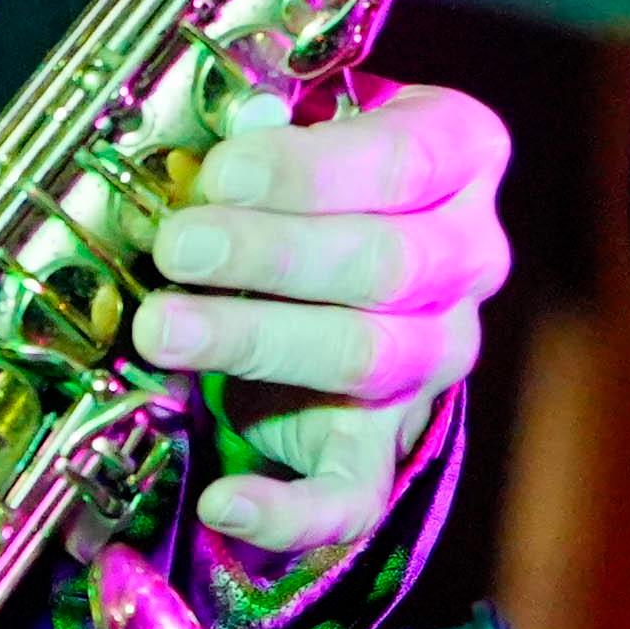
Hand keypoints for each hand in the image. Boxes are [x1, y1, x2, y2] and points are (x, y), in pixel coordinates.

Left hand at [127, 75, 514, 580]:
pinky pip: (354, 494)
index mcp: (462, 155)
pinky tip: (223, 501)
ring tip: (161, 328)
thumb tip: (218, 138)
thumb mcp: (302, 117)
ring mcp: (435, 355)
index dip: (311, 172)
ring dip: (255, 343)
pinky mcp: (384, 442)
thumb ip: (267, 117)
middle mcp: (468, 256)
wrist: (337, 252)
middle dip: (272, 257)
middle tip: (178, 247)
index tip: (221, 172)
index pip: (407, 162)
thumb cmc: (312, 168)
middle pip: (388, 264)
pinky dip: (289, 511)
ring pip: (366, 358)